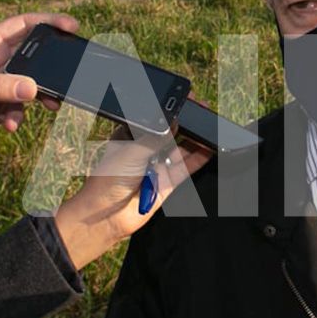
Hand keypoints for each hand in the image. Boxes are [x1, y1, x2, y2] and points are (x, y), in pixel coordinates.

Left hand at [0, 13, 77, 157]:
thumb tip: (33, 88)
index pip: (20, 27)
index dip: (46, 22)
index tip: (71, 26)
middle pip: (33, 57)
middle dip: (52, 64)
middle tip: (71, 72)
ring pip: (30, 86)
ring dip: (42, 95)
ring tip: (52, 105)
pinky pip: (19, 110)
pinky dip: (20, 118)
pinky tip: (9, 127)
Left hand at [54, 125, 212, 268]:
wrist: (107, 217)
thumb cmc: (107, 182)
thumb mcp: (130, 152)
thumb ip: (154, 138)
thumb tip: (173, 121)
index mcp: (129, 137)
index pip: (152, 119)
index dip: (166, 110)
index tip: (182, 100)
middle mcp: (145, 150)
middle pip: (169, 133)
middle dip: (185, 122)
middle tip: (200, 111)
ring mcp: (157, 166)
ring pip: (181, 149)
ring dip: (195, 139)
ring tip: (209, 127)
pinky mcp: (168, 181)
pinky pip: (187, 166)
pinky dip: (199, 157)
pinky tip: (209, 147)